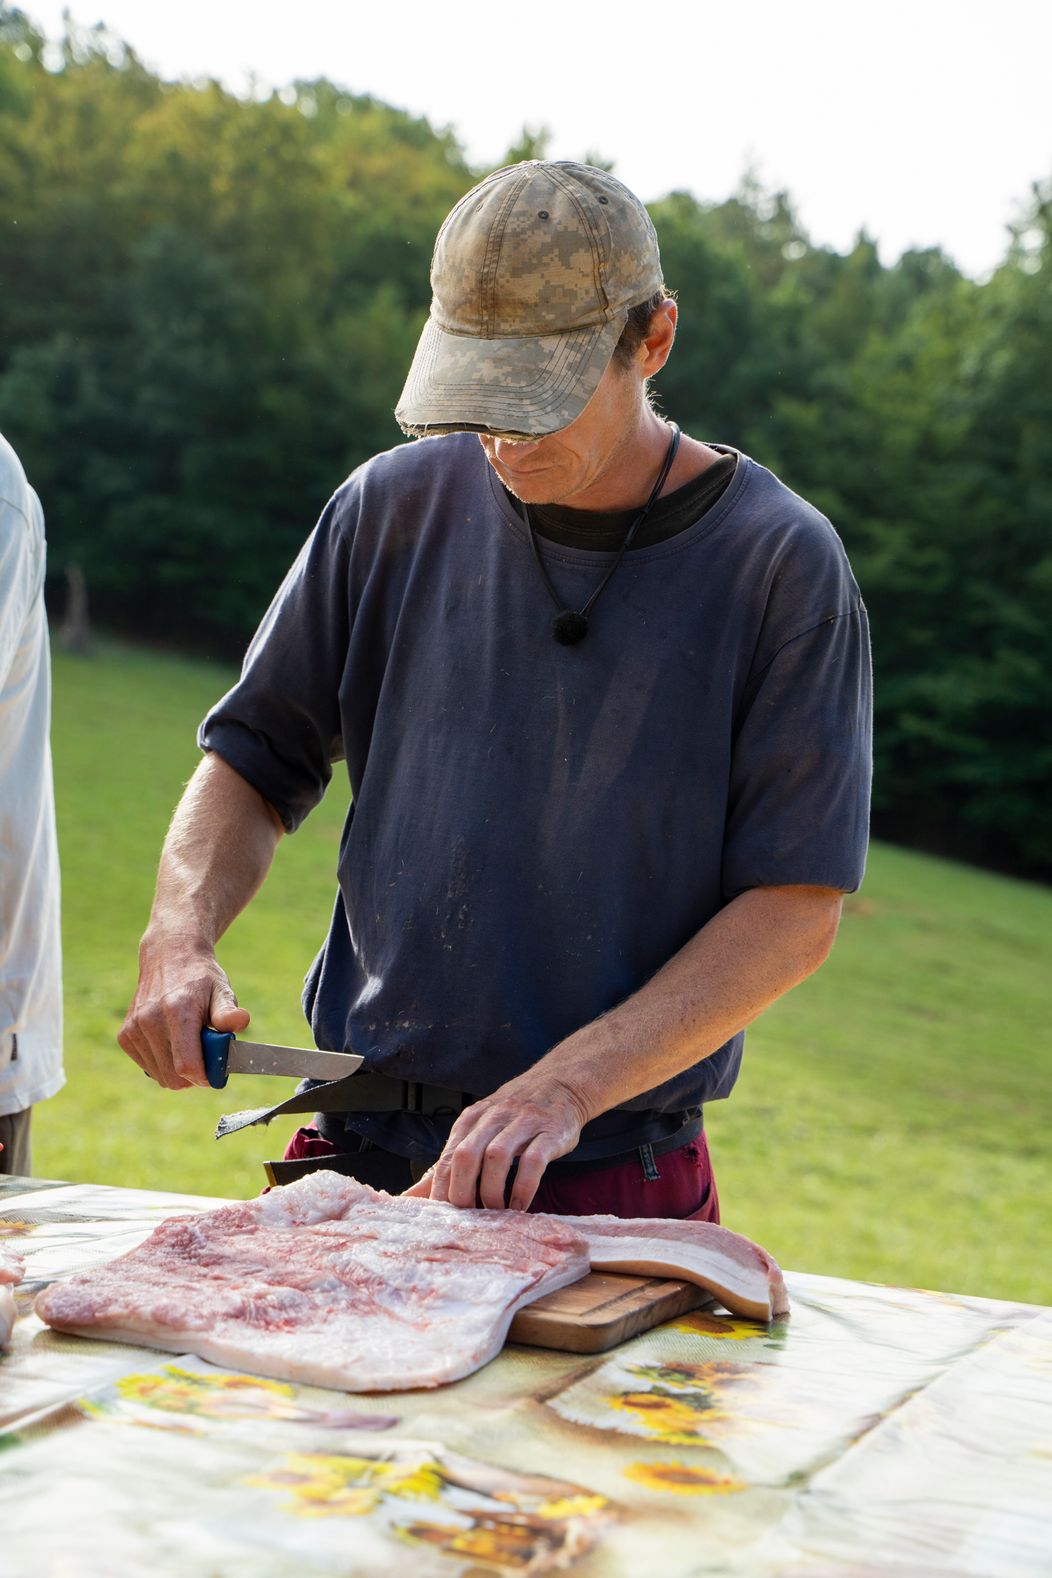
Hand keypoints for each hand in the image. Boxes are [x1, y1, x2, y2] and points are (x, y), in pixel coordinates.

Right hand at [117, 935, 248, 1089]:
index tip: (217, 1073)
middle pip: (173, 1077)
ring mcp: (134, 1028)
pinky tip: (172, 1042)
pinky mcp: (125, 1036)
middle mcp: (150, 1020)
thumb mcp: (222, 990)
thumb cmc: (201, 978)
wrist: (169, 957)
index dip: (205, 1077)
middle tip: (207, 1056)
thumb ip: (229, 1011)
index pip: (187, 1065)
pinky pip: (148, 1067)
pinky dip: (163, 1063)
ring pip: (160, 1076)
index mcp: (177, 1010)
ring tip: (189, 1044)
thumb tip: (241, 1021)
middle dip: (194, 1075)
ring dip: (178, 1070)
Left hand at [404, 1077, 588, 1211]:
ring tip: (495, 1213)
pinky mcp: (549, 1132)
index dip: (442, 1191)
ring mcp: (522, 1123)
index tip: (442, 1218)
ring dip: (492, 1191)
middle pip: (467, 1156)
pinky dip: (523, 1187)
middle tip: (467, 1218)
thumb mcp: (479, 1129)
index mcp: (471, 1119)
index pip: (447, 1158)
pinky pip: (532, 1162)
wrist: (559, 1084)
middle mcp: (493, 1118)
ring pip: (497, 1157)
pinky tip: (520, 1205)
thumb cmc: (513, 1114)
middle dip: (462, 1192)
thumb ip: (450, 1162)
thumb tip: (410, 1196)